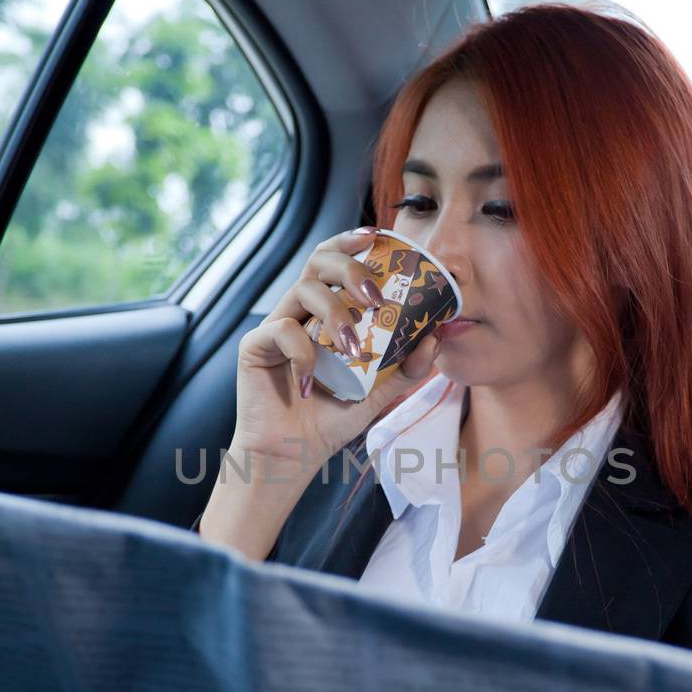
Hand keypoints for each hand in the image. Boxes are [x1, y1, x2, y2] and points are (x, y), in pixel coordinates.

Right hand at [232, 227, 442, 469]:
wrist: (293, 455)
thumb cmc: (331, 418)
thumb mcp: (379, 390)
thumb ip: (407, 365)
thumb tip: (437, 336)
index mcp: (326, 312)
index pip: (336, 262)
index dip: (352, 241)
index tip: (378, 237)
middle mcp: (301, 311)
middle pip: (320, 262)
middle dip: (351, 270)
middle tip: (377, 298)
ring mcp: (276, 326)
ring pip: (303, 290)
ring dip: (335, 314)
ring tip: (353, 347)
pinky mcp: (255, 347)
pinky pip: (281, 331)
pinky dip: (303, 353)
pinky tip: (312, 382)